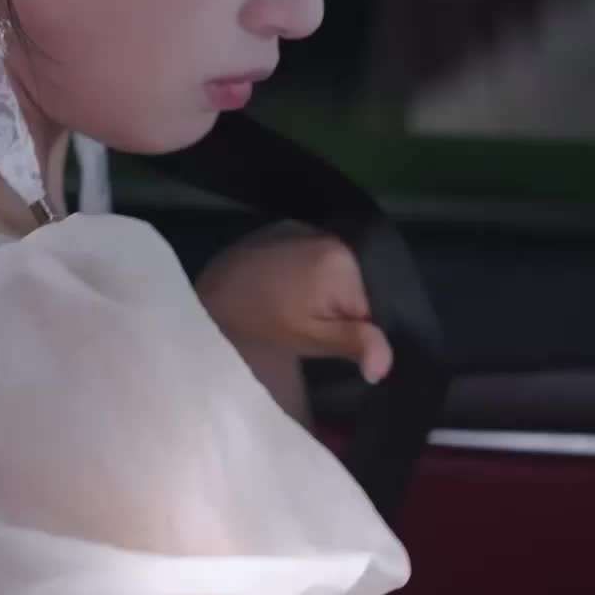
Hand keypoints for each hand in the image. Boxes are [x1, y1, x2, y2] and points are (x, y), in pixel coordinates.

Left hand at [195, 230, 393, 384]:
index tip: (325, 337)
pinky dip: (308, 270)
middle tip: (309, 323)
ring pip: (336, 268)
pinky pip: (314, 252)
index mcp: (344, 262)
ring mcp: (309, 226)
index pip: (372, 304)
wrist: (210, 294)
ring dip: (325, 288)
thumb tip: (385, 367)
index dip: (353, 328)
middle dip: (340, 306)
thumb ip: (354, 343)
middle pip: (357, 282)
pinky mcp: (288, 227)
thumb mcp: (311, 339)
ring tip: (297, 305)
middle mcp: (332, 235)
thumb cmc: (262, 320)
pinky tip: (288, 288)